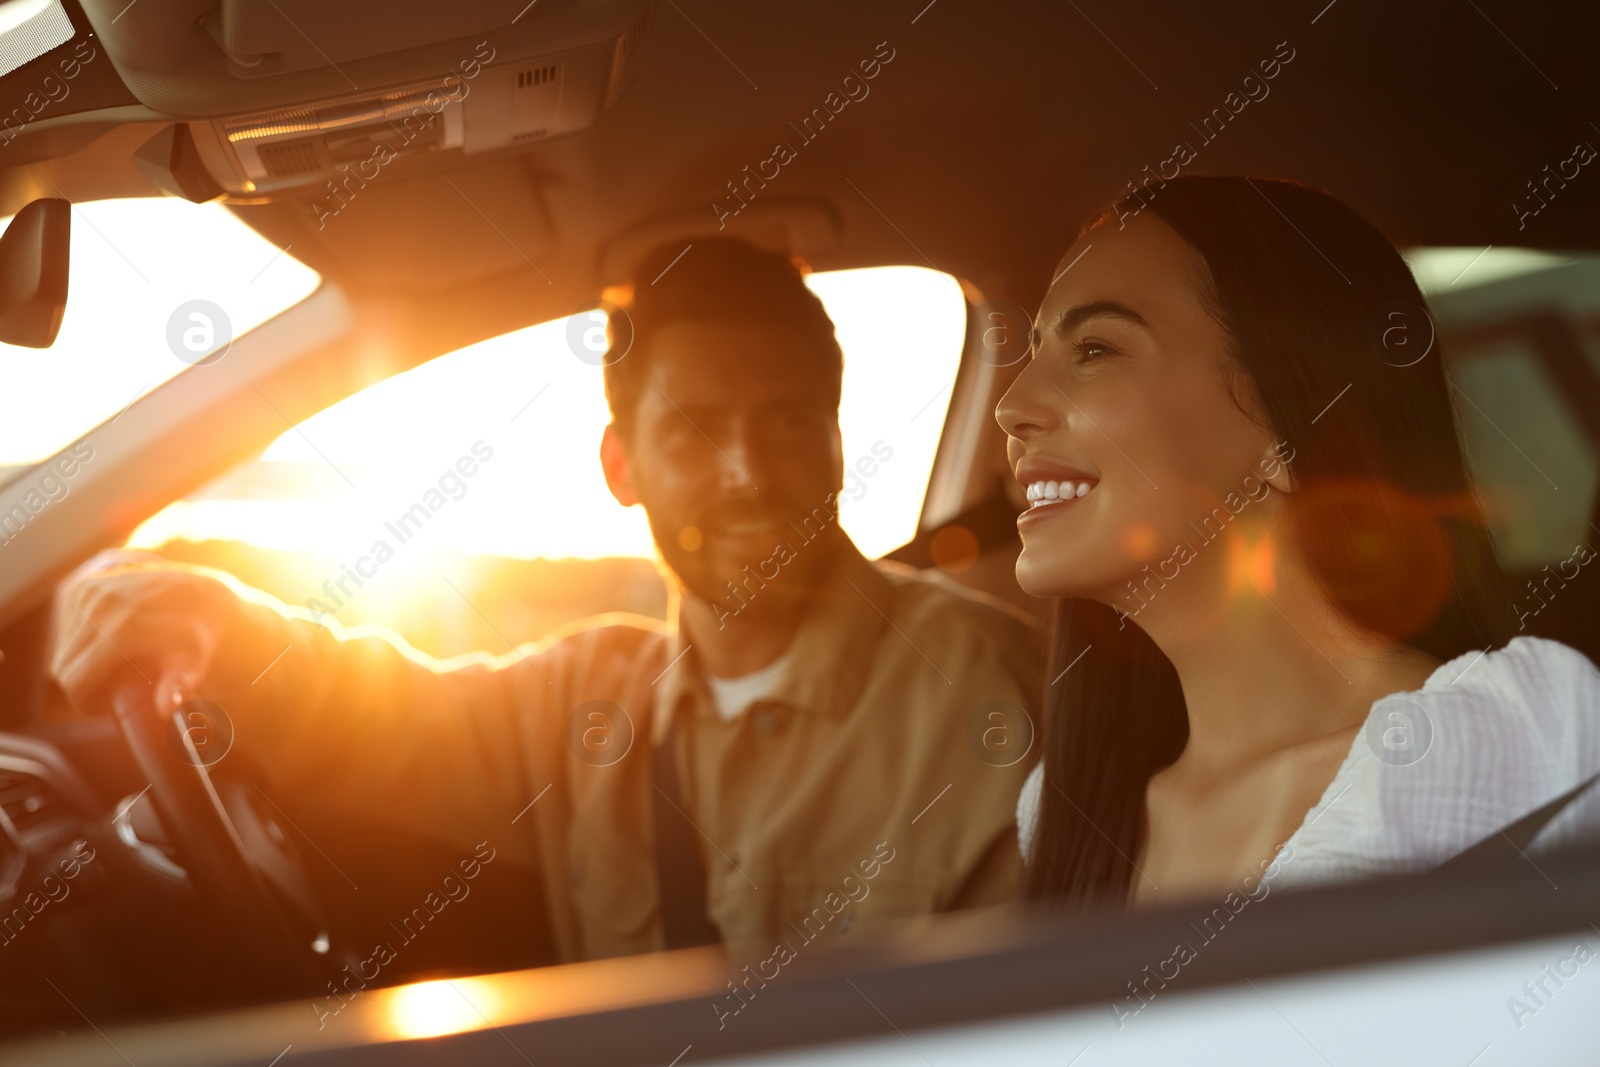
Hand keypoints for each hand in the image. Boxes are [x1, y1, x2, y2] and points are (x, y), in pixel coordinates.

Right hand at [51, 549, 226, 714]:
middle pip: (64, 668)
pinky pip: (63, 631)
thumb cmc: (197, 629)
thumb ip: (180, 682)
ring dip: (79, 666)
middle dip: (83, 686)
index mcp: (124, 627)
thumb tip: (165, 708)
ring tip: (110, 670)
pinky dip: (77, 646)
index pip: (76, 680)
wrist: (193, 585)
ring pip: (61, 650)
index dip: (87, 702)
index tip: (107, 707)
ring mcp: (87, 593)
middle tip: (110, 692)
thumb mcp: (196, 655)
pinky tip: (104, 649)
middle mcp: (100, 606)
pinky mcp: (80, 587)